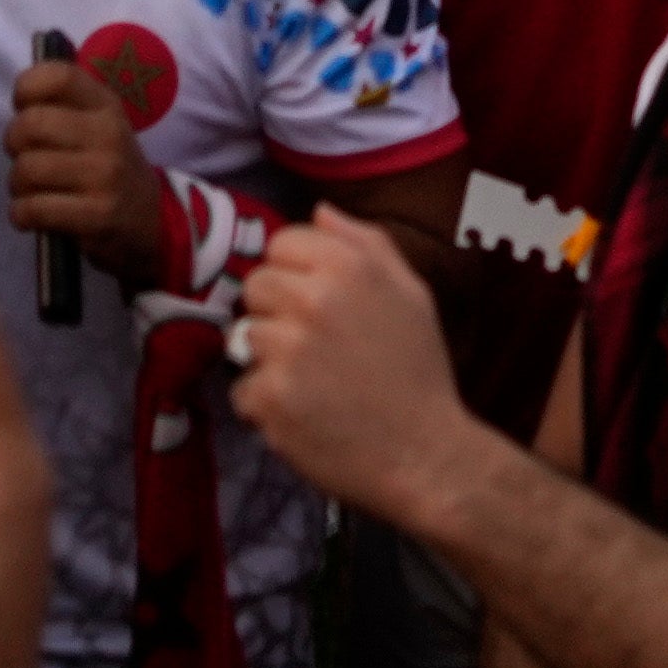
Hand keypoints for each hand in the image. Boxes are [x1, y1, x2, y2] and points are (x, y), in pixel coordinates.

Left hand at [0, 41, 166, 262]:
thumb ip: (62, 106)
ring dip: (16, 185)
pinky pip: (33, 208)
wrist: (147, 220)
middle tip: (24, 157)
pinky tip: (30, 215)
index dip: (26, 88)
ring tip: (29, 191)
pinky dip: (20, 214)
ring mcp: (105, 175)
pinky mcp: (98, 215)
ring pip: (27, 169)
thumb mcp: (97, 125)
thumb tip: (19, 96)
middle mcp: (108, 134)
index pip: (58, 77)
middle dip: (13, 143)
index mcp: (105, 105)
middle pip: (30, 124)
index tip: (23, 108)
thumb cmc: (106, 166)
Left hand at [220, 188, 472, 525]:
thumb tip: (320, 211)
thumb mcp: (412, 294)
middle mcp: (314, 300)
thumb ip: (366, 244)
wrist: (426, 456)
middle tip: (315, 349)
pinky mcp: (270, 398)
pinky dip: (265, 406)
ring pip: (243, 337)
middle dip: (277, 314)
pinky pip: (241, 390)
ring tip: (311, 383)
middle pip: (255, 286)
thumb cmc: (418, 373)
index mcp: (349, 267)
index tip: (318, 307)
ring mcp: (288, 350)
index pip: (281, 245)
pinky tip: (303, 414)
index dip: (296, 275)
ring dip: (267, 361)